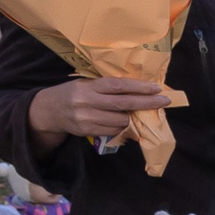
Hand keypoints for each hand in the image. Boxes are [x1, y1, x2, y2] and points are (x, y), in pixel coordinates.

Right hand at [27, 76, 170, 148]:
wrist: (50, 110)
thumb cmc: (74, 93)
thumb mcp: (86, 83)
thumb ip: (107, 87)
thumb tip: (139, 88)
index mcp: (88, 87)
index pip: (117, 86)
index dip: (138, 87)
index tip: (156, 88)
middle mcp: (87, 102)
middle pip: (122, 104)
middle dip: (146, 103)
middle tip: (164, 101)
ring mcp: (87, 119)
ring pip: (120, 121)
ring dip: (136, 117)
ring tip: (146, 112)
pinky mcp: (87, 131)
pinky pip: (113, 131)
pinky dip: (125, 127)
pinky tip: (131, 123)